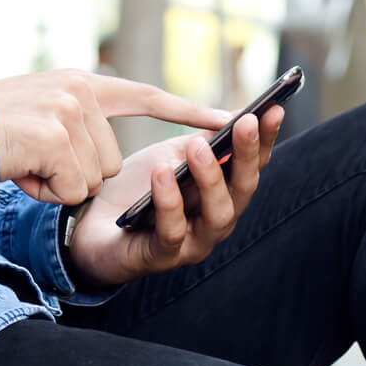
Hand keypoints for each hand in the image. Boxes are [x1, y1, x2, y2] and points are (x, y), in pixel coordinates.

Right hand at [0, 70, 234, 204]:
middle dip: (75, 175)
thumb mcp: (40, 117)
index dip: (188, 110)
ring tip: (25, 163)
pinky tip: (22, 171)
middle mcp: (80, 91)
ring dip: (59, 184)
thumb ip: (76, 124)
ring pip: (95, 179)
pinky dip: (46, 193)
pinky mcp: (57, 137)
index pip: (146, 97)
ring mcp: (70, 112)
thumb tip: (105, 166)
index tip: (229, 118)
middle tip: (35, 160)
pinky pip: (74, 189)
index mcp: (81, 84)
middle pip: (111, 161)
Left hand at [65, 103, 284, 287]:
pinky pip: (172, 231)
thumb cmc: (137, 190)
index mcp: (223, 195)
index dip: (266, 139)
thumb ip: (203, 141)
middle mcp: (216, 222)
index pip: (253, 166)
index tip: (274, 108)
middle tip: (245, 122)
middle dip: (247, 155)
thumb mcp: (171, 156)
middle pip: (243, 190)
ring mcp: (192, 244)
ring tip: (198, 147)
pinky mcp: (160, 257)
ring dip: (210, 178)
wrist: (91, 223)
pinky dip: (169, 201)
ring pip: (218, 215)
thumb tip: (236, 113)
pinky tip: (162, 173)